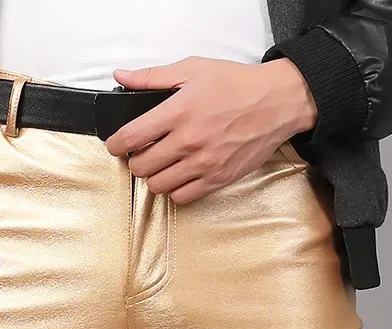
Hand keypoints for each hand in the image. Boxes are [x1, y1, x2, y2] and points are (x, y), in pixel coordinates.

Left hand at [103, 57, 318, 202]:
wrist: (276, 102)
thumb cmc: (238, 85)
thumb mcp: (193, 68)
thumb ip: (153, 77)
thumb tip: (123, 76)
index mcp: (178, 112)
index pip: (131, 137)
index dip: (116, 144)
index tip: (115, 145)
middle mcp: (188, 142)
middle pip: (141, 167)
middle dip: (135, 161)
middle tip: (141, 153)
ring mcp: (203, 164)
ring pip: (159, 186)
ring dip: (154, 176)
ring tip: (161, 164)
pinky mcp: (217, 179)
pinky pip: (182, 197)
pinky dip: (175, 190)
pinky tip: (178, 175)